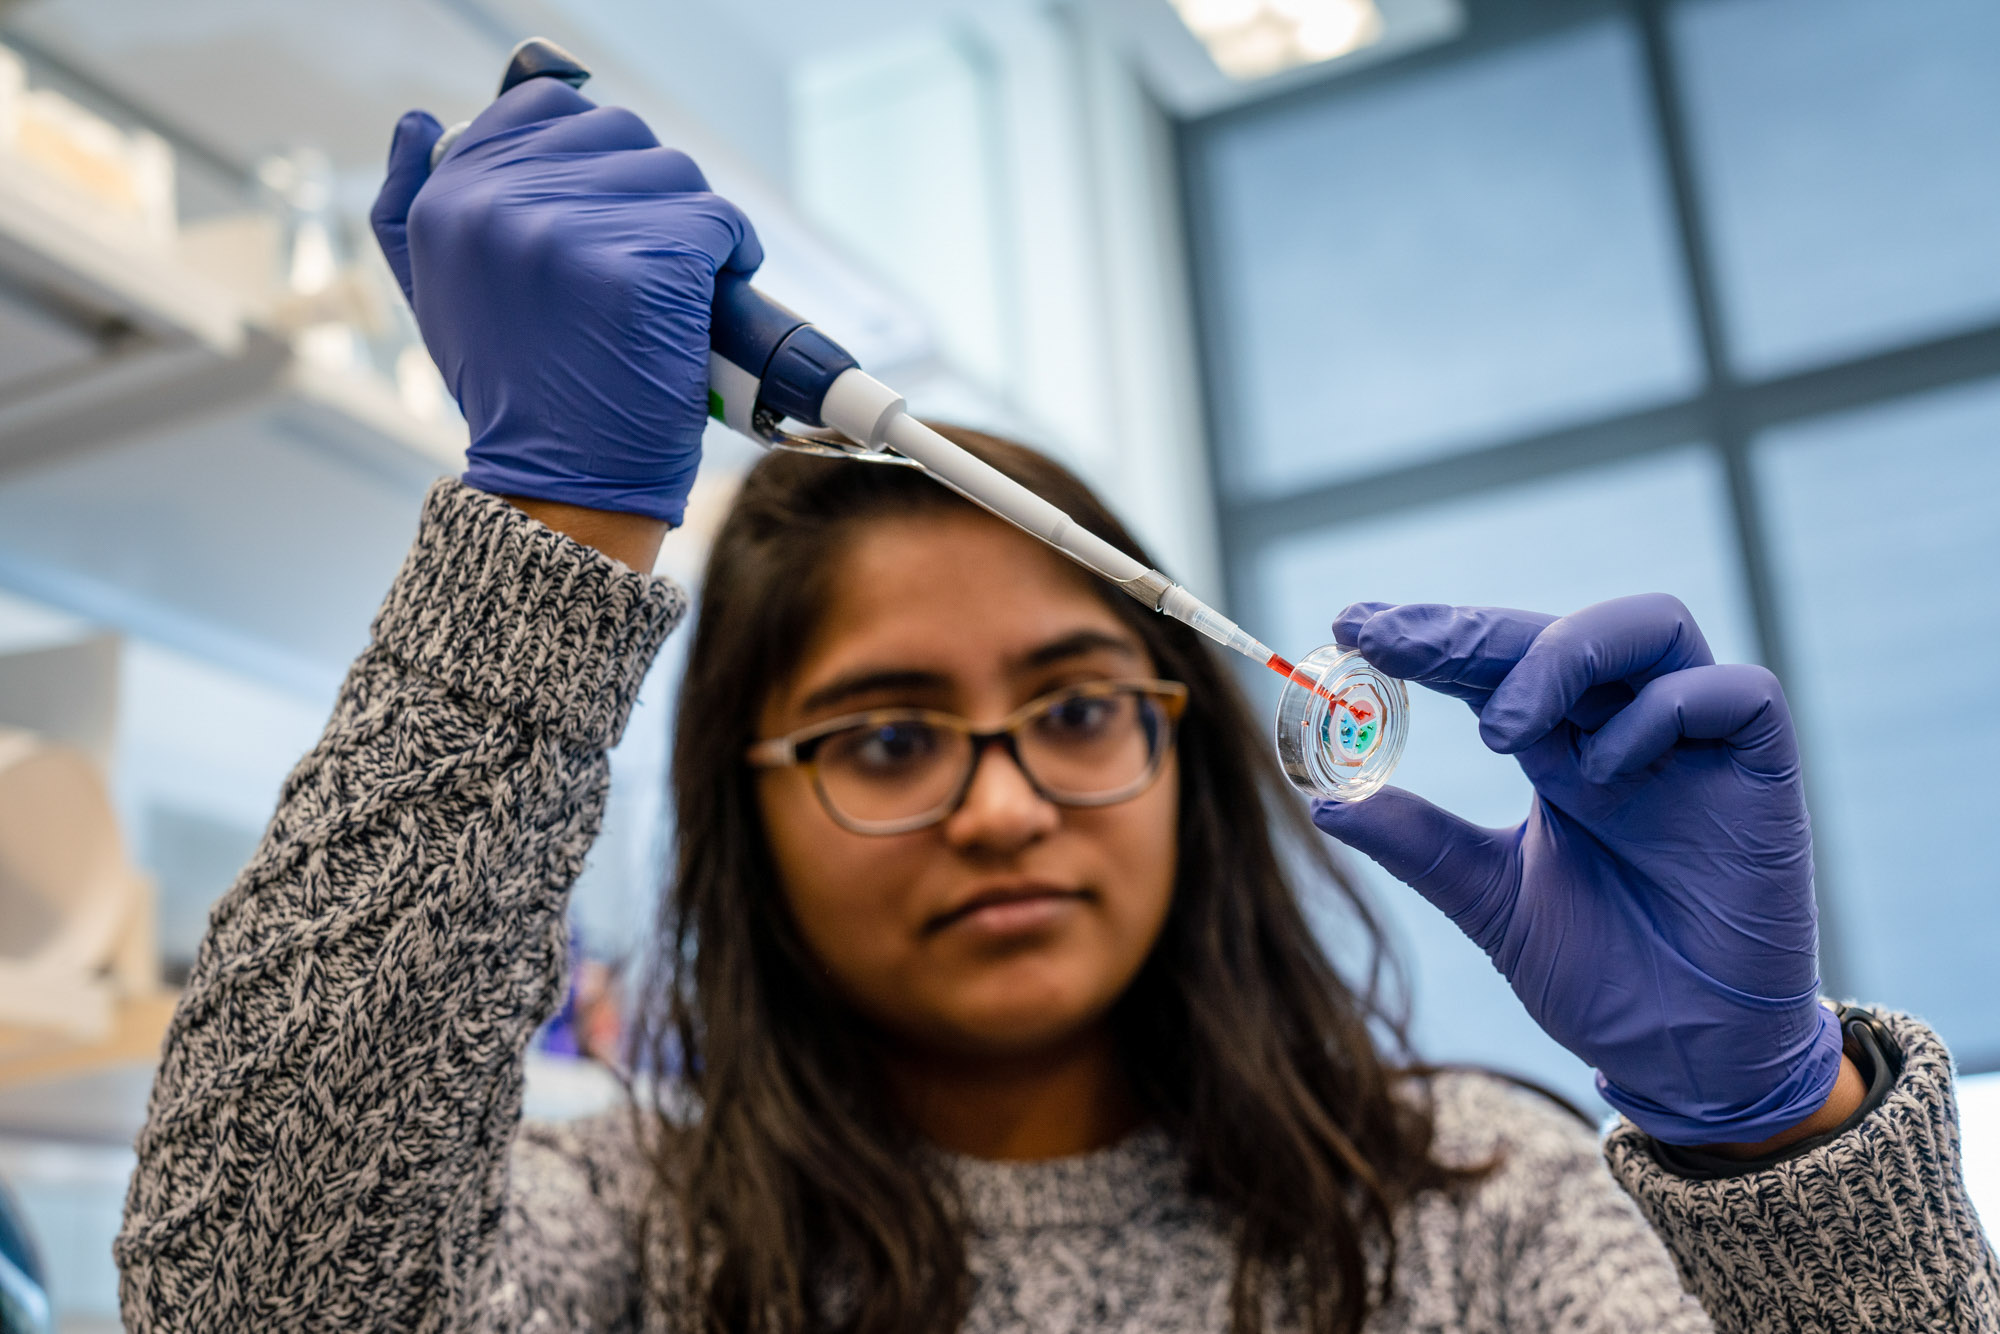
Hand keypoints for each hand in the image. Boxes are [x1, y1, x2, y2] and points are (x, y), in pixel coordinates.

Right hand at [368, 78, 761, 525]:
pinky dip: (733, 253)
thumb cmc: (516, 394)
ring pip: (676, 173)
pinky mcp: (648, 262)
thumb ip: (412, 201)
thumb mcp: (434, 294)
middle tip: (648, 257)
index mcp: (450, 200)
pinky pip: (719, 219)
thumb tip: (417, 119)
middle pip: (621, 133)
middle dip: (649, 192)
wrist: (562, 485)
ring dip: (692, 225)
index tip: (613, 205)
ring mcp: (577, 231)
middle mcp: (503, 204)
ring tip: (675, 286)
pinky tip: (711, 297)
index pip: (545, 107)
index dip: (594, 152)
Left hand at [1308, 595, 1844, 1144]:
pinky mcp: (1764, 772)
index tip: (1351, 628)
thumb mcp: (1490, 900)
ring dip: (1562, 654)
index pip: (1493, 664)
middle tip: (1387, 640)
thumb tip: (1320, 802)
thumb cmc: (1601, 975)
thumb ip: (1418, 844)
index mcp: (1562, 748)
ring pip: (1650, 628)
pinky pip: (1735, 692)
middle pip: (1552, 634)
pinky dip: (1662, 712)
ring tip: (1499, 728)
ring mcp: (1698, 744)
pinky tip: (1601, 773)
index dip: (1429, 638)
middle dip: (1466, 631)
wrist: (1686, 1058)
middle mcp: (1626, 729)